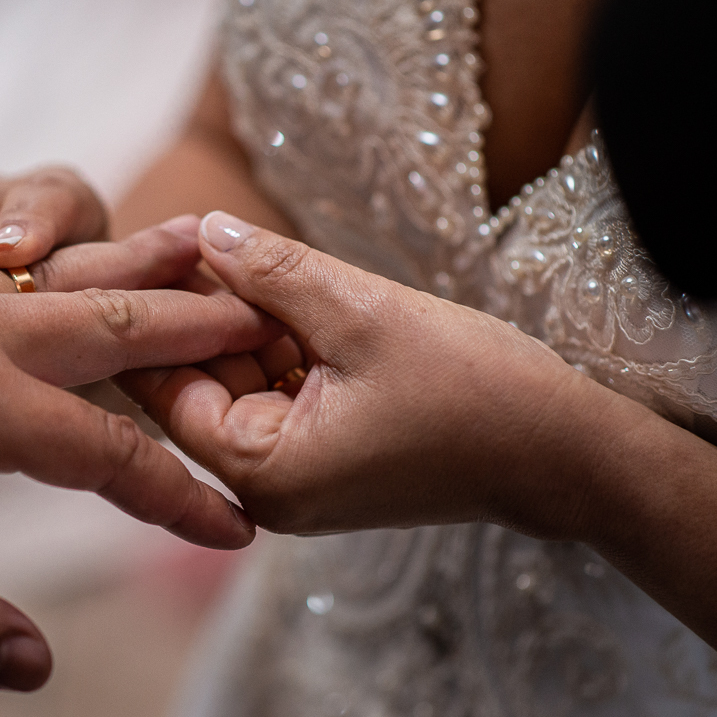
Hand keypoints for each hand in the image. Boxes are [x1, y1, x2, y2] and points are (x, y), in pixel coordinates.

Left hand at [0, 261, 280, 692]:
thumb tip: (35, 668)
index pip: (103, 451)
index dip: (176, 494)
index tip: (232, 527)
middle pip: (109, 325)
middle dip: (193, 328)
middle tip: (263, 320)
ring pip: (63, 282)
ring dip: (137, 275)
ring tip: (197, 255)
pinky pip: (10, 280)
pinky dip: (65, 276)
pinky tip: (78, 277)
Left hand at [117, 212, 585, 535]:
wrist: (565, 453)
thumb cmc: (476, 391)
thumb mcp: (362, 313)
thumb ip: (273, 272)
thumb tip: (204, 228)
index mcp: (262, 471)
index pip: (166, 388)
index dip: (160, 313)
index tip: (152, 248)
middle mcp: (265, 489)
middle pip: (200, 386)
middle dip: (203, 312)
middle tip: (190, 235)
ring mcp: (296, 478)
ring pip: (240, 384)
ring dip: (244, 324)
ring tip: (234, 252)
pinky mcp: (326, 460)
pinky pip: (279, 395)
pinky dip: (279, 347)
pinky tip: (280, 293)